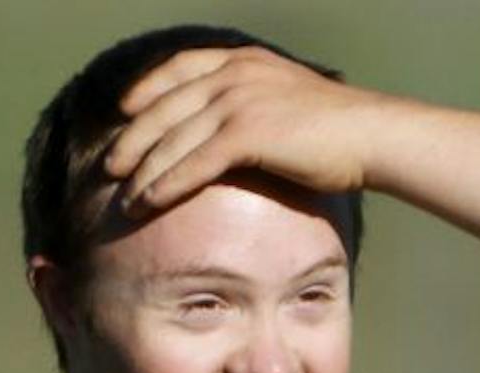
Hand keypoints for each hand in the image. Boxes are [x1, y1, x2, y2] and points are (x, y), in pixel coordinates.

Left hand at [105, 46, 389, 213]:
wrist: (371, 135)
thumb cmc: (335, 130)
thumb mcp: (285, 99)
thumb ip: (252, 101)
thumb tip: (230, 128)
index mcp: (243, 61)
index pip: (180, 68)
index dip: (147, 90)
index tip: (124, 110)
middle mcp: (235, 74)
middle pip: (164, 107)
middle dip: (131, 139)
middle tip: (108, 168)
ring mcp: (239, 100)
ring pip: (173, 139)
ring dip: (142, 172)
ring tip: (122, 199)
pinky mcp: (246, 133)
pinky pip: (192, 163)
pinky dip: (164, 185)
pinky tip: (147, 204)